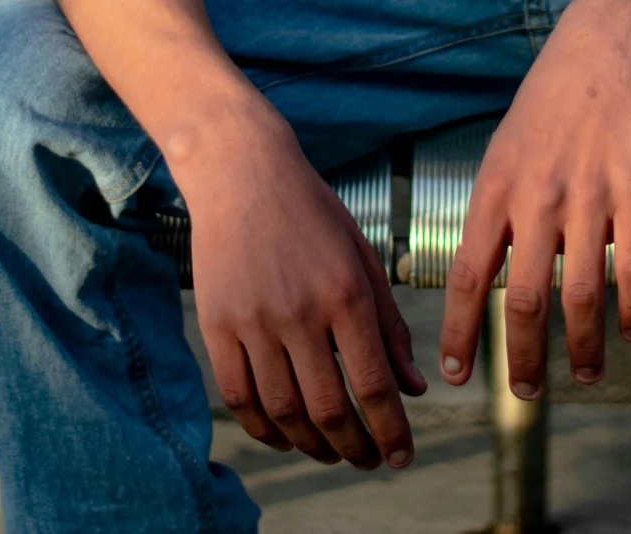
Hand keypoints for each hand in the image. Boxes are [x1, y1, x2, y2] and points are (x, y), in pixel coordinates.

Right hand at [178, 107, 426, 470]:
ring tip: (331, 453)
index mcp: (345, 291)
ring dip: (311, 446)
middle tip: (369, 461)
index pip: (374, 384)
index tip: (402, 458)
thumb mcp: (361, 255)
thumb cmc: (311, 211)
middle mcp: (300, 311)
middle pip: (329, 409)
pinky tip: (283, 437)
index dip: (391, 432)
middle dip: (355, 448)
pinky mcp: (216, 324)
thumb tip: (414, 389)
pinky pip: (239, 397)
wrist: (241, 170)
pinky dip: (262, 429)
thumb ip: (389, 324)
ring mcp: (254, 319)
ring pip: (284, 412)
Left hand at [435, 0, 630, 399]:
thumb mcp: (506, 151)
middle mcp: (538, 196)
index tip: (456, 376)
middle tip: (525, 396)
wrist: (611, 47)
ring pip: (583, 297)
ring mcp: (591, 197)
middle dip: (523, 359)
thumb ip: (496, 213)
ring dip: (584, 348)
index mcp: (496, 186)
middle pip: (525, 300)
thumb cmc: (553, 106)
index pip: (468, 274)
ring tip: (587, 374)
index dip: (460, 331)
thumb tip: (483, 283)